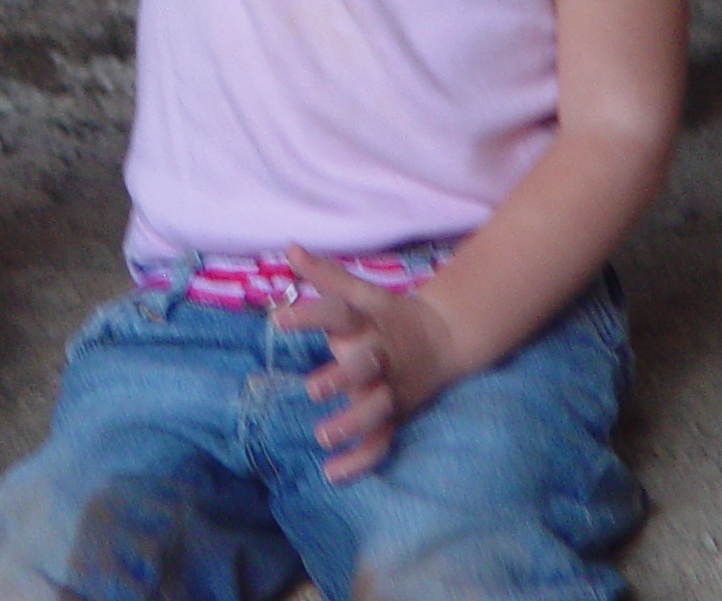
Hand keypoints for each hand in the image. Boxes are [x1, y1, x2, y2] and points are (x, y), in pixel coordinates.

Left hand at [272, 246, 461, 482]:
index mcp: (368, 323)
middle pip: (364, 367)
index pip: (338, 313)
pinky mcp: (396, 414)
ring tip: (322, 436)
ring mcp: (390, 387)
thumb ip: (325, 275)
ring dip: (352, 423)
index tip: (277, 320)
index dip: (309, 315)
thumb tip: (289, 247)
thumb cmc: (389, 314)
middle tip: (312, 390)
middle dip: (341, 378)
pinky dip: (360, 460)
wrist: (444, 338)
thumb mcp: (361, 293)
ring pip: (376, 409)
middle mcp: (380, 356)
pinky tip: (332, 474)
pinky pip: (381, 441)